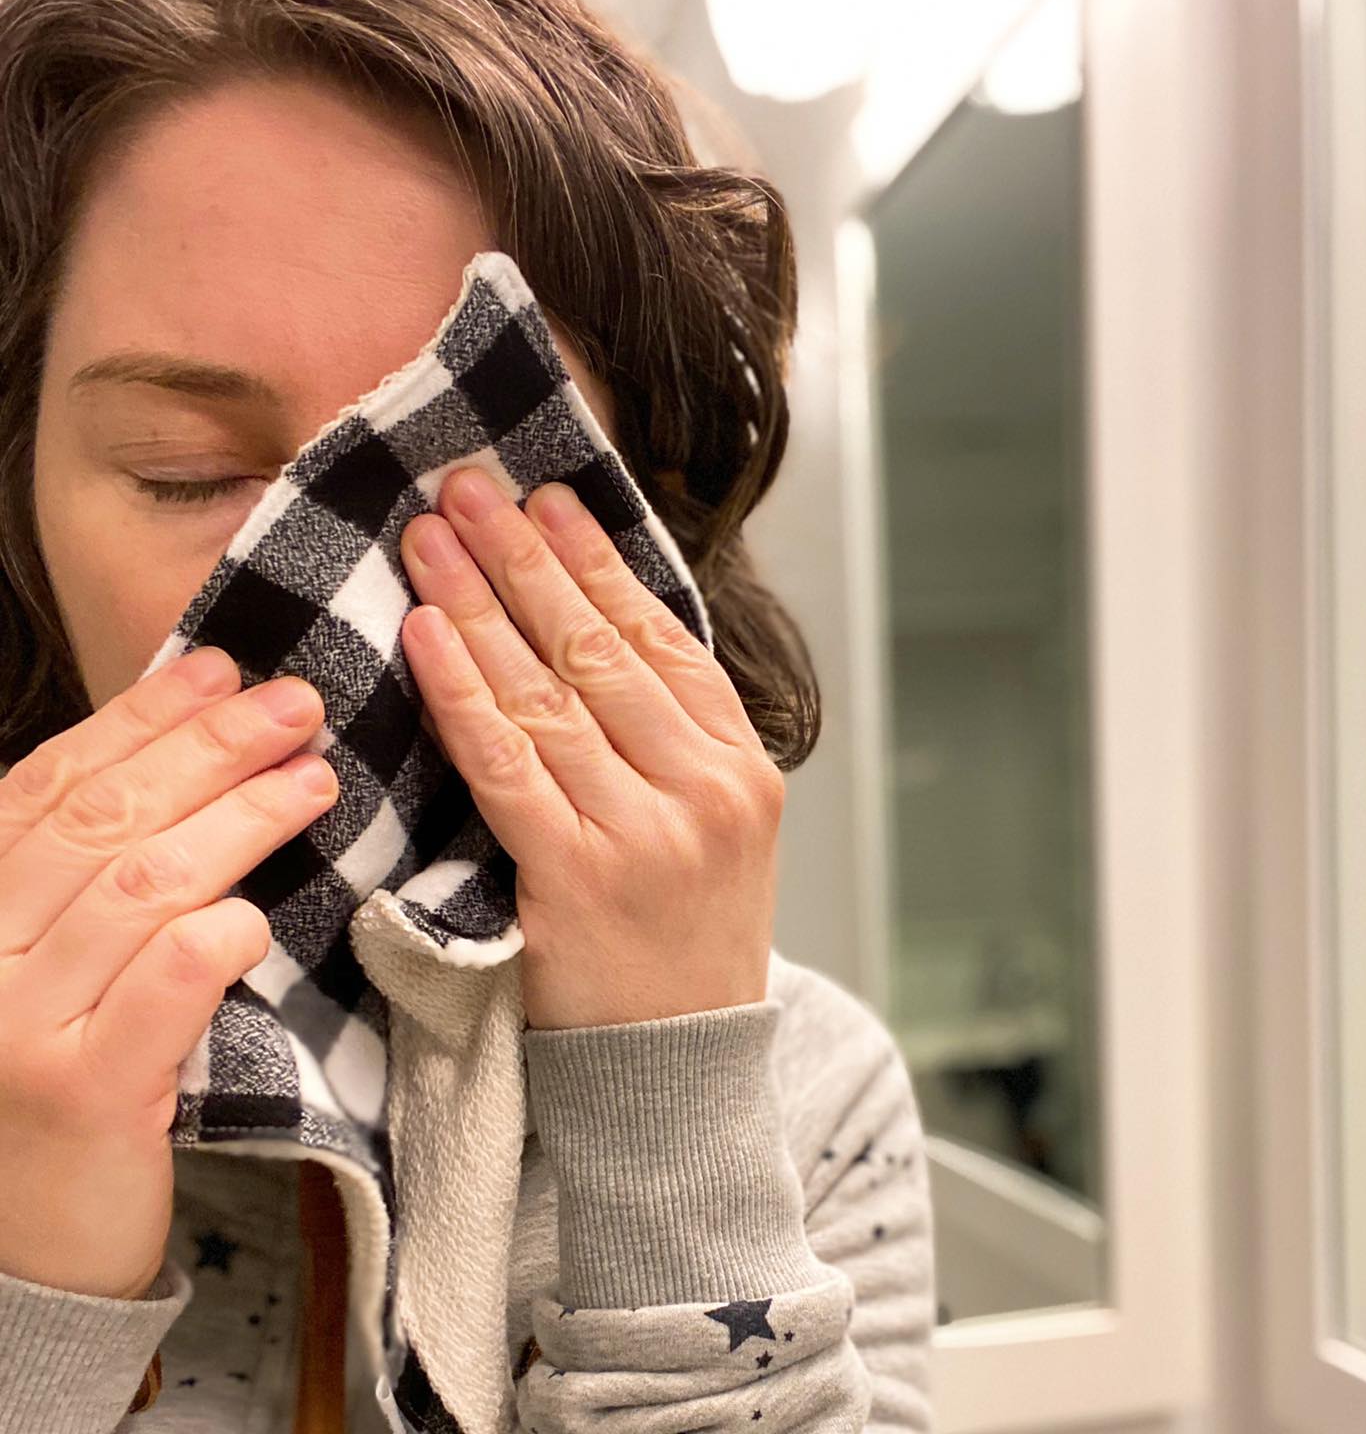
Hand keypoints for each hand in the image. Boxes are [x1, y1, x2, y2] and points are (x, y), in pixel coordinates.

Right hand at [0, 649, 335, 1298]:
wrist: (18, 1245)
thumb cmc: (51, 1077)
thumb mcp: (43, 963)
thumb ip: (86, 872)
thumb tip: (178, 751)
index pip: (50, 783)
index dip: (138, 717)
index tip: (217, 665)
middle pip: (101, 820)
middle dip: (207, 748)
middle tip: (294, 704)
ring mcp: (16, 1027)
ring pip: (141, 888)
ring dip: (238, 821)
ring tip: (313, 779)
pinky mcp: (80, 1095)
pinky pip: (161, 988)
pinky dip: (214, 938)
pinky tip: (257, 912)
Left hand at [397, 467, 783, 1030]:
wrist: (679, 1069)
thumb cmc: (685, 940)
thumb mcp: (715, 832)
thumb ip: (671, 741)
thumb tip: (589, 632)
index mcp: (742, 768)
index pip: (664, 638)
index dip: (598, 560)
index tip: (547, 499)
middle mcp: (705, 789)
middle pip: (602, 648)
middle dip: (528, 558)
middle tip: (472, 490)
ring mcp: (646, 834)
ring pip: (550, 693)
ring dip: (483, 604)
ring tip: (435, 539)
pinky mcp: (577, 880)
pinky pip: (508, 765)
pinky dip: (464, 694)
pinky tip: (430, 634)